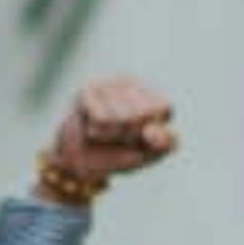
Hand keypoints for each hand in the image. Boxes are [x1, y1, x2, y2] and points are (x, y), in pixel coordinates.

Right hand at [45, 76, 177, 191]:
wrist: (78, 162)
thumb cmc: (118, 154)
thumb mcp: (148, 154)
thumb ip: (165, 144)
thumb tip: (152, 130)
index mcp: (153, 96)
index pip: (164, 106)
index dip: (152, 129)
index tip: (142, 137)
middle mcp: (132, 83)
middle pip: (140, 113)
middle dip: (129, 135)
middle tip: (118, 138)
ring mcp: (108, 83)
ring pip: (119, 116)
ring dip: (110, 135)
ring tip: (103, 134)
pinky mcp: (87, 90)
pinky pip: (100, 117)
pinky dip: (96, 131)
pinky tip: (90, 126)